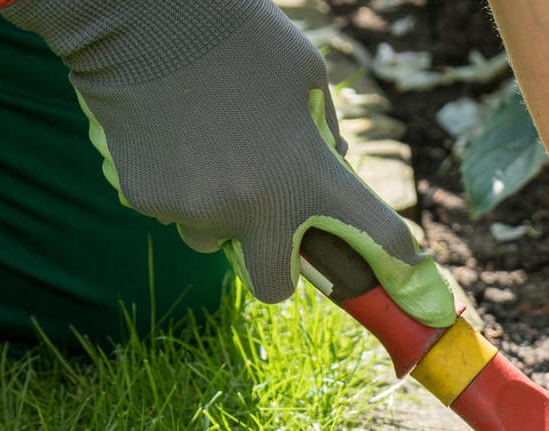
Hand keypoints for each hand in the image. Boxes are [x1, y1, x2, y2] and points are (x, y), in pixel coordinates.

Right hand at [0, 0, 452, 325]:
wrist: (143, 18)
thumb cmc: (238, 36)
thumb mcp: (306, 74)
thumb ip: (326, 131)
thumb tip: (334, 164)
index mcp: (309, 175)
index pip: (376, 236)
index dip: (394, 254)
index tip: (404, 263)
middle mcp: (256, 206)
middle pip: (273, 286)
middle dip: (278, 268)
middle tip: (273, 234)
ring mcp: (198, 209)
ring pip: (214, 239)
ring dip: (219, 214)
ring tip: (209, 152)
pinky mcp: (149, 201)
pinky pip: (173, 209)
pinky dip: (176, 186)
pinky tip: (172, 137)